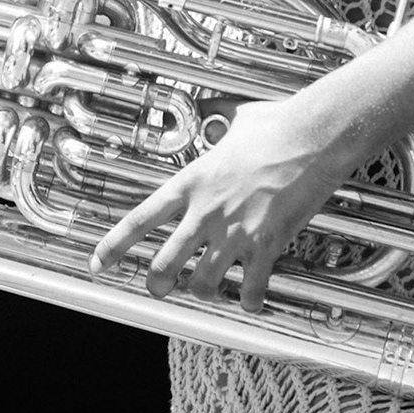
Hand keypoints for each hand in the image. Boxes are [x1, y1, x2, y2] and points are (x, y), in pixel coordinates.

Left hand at [90, 98, 350, 312]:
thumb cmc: (277, 124)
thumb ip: (215, 121)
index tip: (99, 262)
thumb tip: (210, 110)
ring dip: (203, 292)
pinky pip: (251, 288)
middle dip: (156, 284)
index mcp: (192, 181)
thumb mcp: (233, 117)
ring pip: (203, 283)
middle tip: (157, 291)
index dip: (114, 246)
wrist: (314, 136)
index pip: (141, 219)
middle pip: (164, 263)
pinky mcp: (267, 244)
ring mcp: (236, 231)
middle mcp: (207, 211)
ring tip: (207, 293)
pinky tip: (251, 302)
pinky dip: (250, 301)